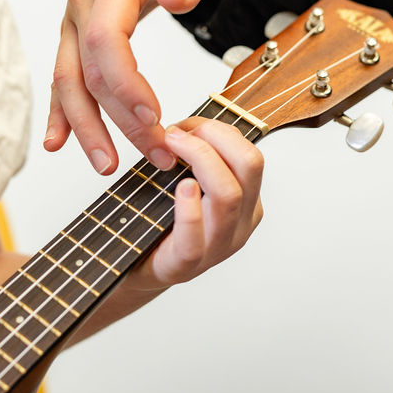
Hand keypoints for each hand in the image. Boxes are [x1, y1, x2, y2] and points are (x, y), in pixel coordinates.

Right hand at [45, 0, 237, 173]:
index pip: (107, 38)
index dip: (126, 83)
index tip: (156, 117)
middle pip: (88, 69)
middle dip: (118, 118)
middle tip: (157, 154)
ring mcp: (75, 15)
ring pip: (69, 80)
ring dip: (87, 127)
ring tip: (109, 165)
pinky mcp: (76, 31)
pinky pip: (64, 76)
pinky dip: (61, 111)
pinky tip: (59, 143)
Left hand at [126, 117, 263, 289]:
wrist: (142, 268)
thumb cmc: (165, 221)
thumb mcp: (188, 182)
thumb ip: (196, 157)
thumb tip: (187, 125)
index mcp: (248, 202)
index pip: (250, 155)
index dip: (219, 130)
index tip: (185, 124)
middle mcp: (241, 223)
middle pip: (250, 166)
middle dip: (213, 137)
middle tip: (178, 132)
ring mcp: (219, 247)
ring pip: (228, 195)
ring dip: (200, 159)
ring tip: (172, 148)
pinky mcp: (189, 264)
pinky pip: (196, 235)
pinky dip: (188, 207)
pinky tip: (180, 187)